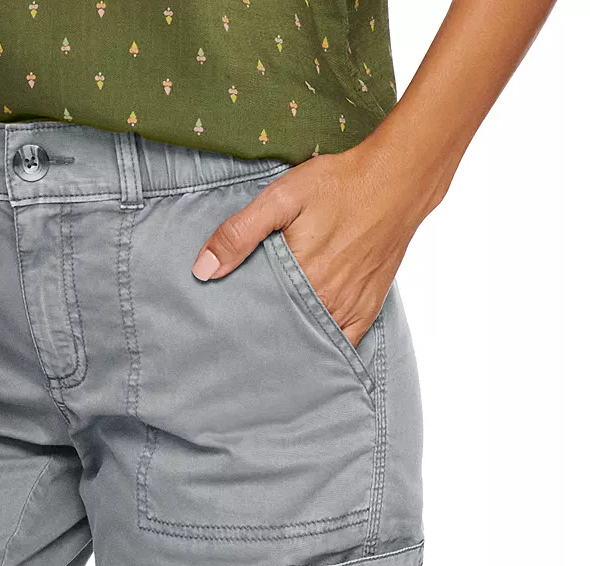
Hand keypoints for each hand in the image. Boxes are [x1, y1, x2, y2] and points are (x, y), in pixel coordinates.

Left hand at [191, 142, 433, 348]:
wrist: (398, 178)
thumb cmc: (339, 184)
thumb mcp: (281, 198)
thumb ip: (239, 234)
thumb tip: (203, 270)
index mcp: (302, 280)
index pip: (259, 320)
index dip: (240, 328)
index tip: (223, 331)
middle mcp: (328, 302)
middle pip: (284, 335)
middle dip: (262, 341)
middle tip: (239, 345)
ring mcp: (350, 308)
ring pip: (312, 343)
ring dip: (292, 348)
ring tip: (267, 350)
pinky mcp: (368, 308)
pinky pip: (344, 345)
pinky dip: (324, 350)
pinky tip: (306, 351)